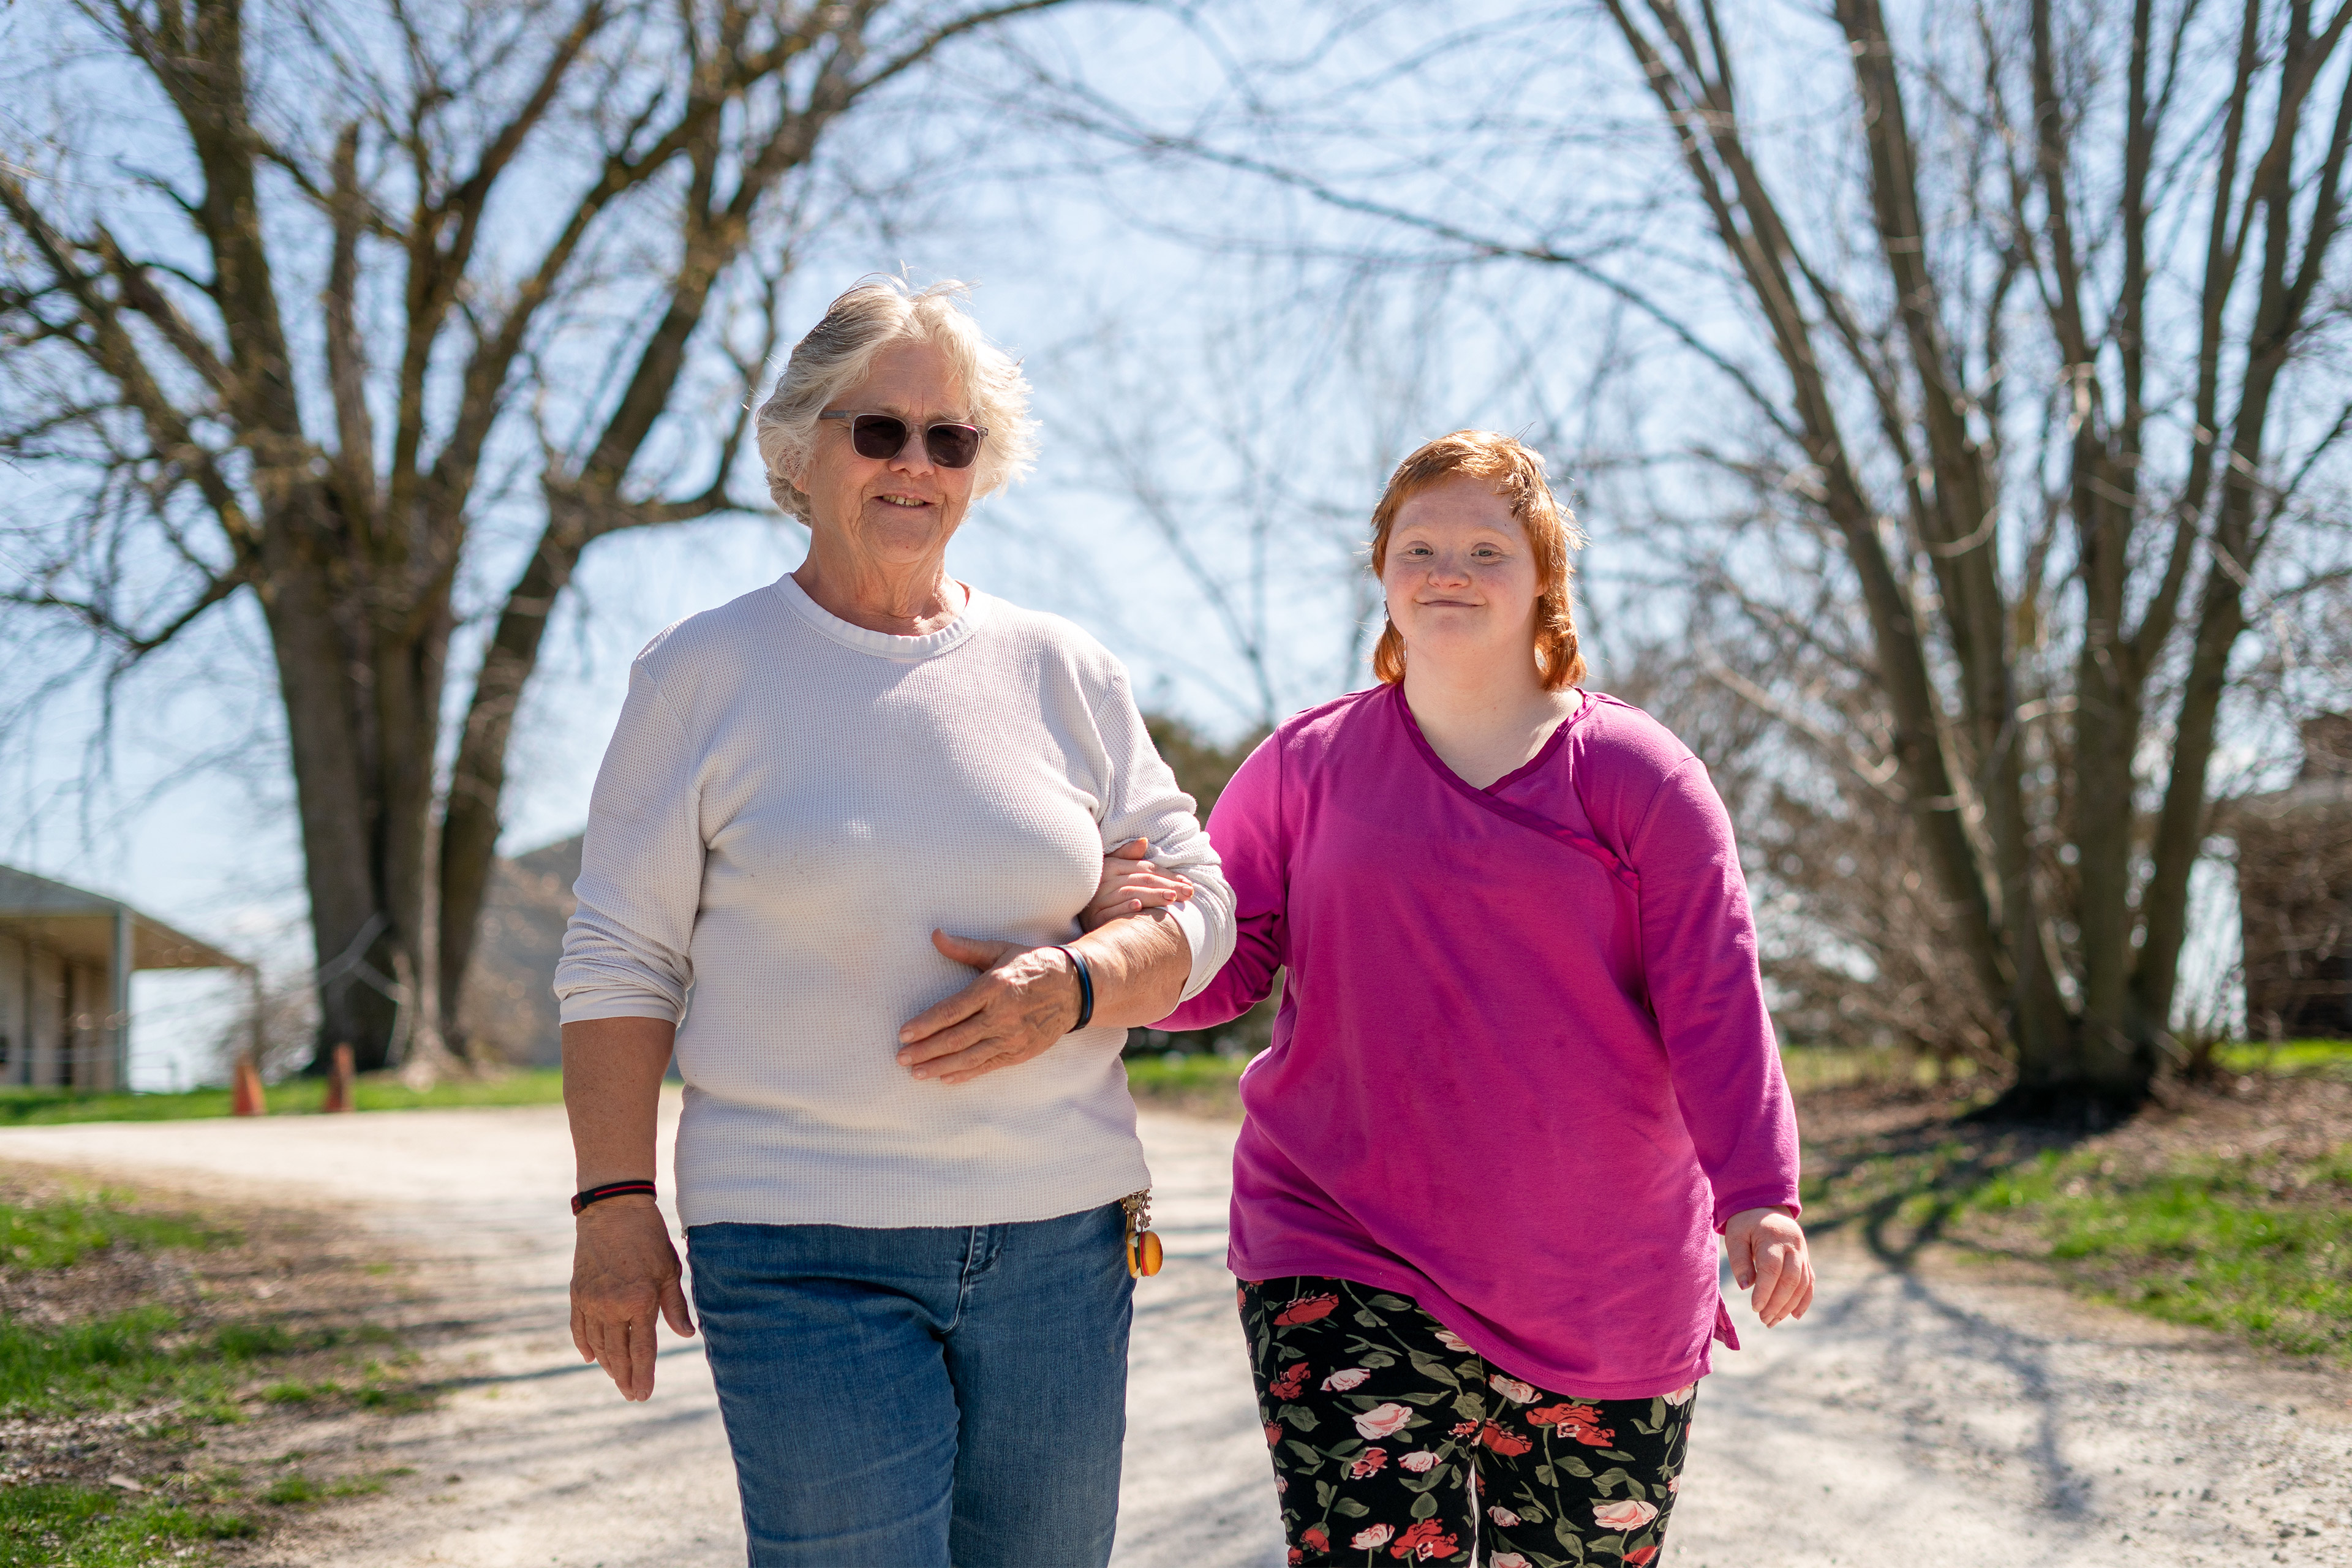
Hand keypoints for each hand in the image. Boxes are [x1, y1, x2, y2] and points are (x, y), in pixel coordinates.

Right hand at [570, 1195, 694, 1400]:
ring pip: (598, 1345)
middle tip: (631, 1395)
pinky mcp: (577, 1294)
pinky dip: (585, 1345)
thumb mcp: (669, 1270)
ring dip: (608, 1364)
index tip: (643, 1395)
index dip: (644, 1376)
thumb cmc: (648, 1238)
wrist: (613, 1210)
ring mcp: (591, 1302)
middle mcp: (612, 1307)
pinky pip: (579, 1328)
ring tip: (617, 1377)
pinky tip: (591, 1357)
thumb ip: (675, 1306)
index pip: (642, 1350)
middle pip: (618, 1354)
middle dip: (625, 1378)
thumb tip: (687, 1335)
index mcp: (639, 1302)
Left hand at [897, 931, 1082, 1083]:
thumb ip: (965, 948)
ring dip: (939, 1066)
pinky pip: (988, 1065)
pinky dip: (966, 1073)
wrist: (1076, 987)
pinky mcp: (1021, 1052)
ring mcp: (1013, 1036)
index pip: (951, 1010)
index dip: (925, 1024)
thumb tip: (935, 936)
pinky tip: (946, 1078)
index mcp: (994, 987)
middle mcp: (1002, 1015)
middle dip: (925, 1050)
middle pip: (955, 1038)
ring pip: (969, 1056)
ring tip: (916, 1073)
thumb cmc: (1032, 965)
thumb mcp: (1000, 950)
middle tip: (900, 1058)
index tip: (903, 1033)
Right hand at [1082, 838, 1193, 931]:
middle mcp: (1105, 879)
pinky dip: (1124, 907)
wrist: (1071, 908)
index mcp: (1112, 865)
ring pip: (1130, 893)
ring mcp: (1098, 899)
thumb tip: (1144, 841)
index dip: (1169, 875)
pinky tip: (1139, 908)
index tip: (1188, 884)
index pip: (1146, 868)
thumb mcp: (1110, 869)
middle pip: (1142, 880)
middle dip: (1168, 885)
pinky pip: (1110, 911)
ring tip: (1172, 898)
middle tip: (1188, 893)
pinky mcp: (1093, 917)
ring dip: (1152, 895)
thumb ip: (1127, 855)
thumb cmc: (1097, 890)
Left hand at [1723, 1206, 1813, 1326]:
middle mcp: (1793, 1245)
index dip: (1765, 1290)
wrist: (1766, 1207)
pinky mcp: (1806, 1260)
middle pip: (1790, 1279)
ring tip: (1772, 1321)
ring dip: (1789, 1306)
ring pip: (1802, 1284)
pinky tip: (1795, 1316)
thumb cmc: (1746, 1224)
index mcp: (1773, 1238)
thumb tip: (1747, 1288)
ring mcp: (1803, 1253)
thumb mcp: (1735, 1236)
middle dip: (1777, 1303)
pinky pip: (1810, 1282)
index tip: (1755, 1308)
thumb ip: (1739, 1261)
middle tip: (1763, 1319)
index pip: (1772, 1268)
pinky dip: (1804, 1300)